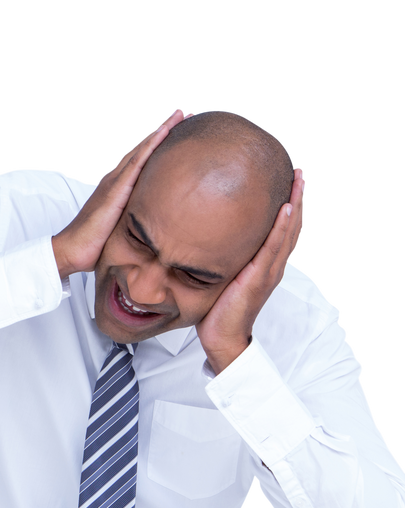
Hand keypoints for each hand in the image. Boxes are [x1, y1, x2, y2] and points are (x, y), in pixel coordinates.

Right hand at [51, 107, 188, 279]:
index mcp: (118, 187)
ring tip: (180, 114)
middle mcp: (116, 178)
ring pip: (142, 149)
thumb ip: (133, 222)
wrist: (71, 249)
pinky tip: (164, 132)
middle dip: (164, 129)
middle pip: (143, 148)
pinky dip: (152, 145)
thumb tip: (151, 231)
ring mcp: (116, 181)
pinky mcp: (116, 189)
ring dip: (162, 129)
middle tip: (183, 112)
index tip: (176, 129)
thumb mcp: (120, 229)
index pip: (141, 159)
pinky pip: (138, 162)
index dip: (157, 143)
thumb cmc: (93, 244)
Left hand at [197, 165, 307, 373]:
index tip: (290, 179)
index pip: (282, 228)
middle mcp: (272, 264)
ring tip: (298, 179)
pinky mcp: (259, 278)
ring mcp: (268, 270)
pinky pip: (272, 248)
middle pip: (291, 224)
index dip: (289, 204)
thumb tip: (208, 232)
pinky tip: (285, 208)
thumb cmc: (219, 309)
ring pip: (287, 231)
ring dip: (294, 203)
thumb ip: (223, 255)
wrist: (222, 337)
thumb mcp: (222, 274)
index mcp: (265, 263)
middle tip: (299, 170)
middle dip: (296, 196)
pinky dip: (280, 227)